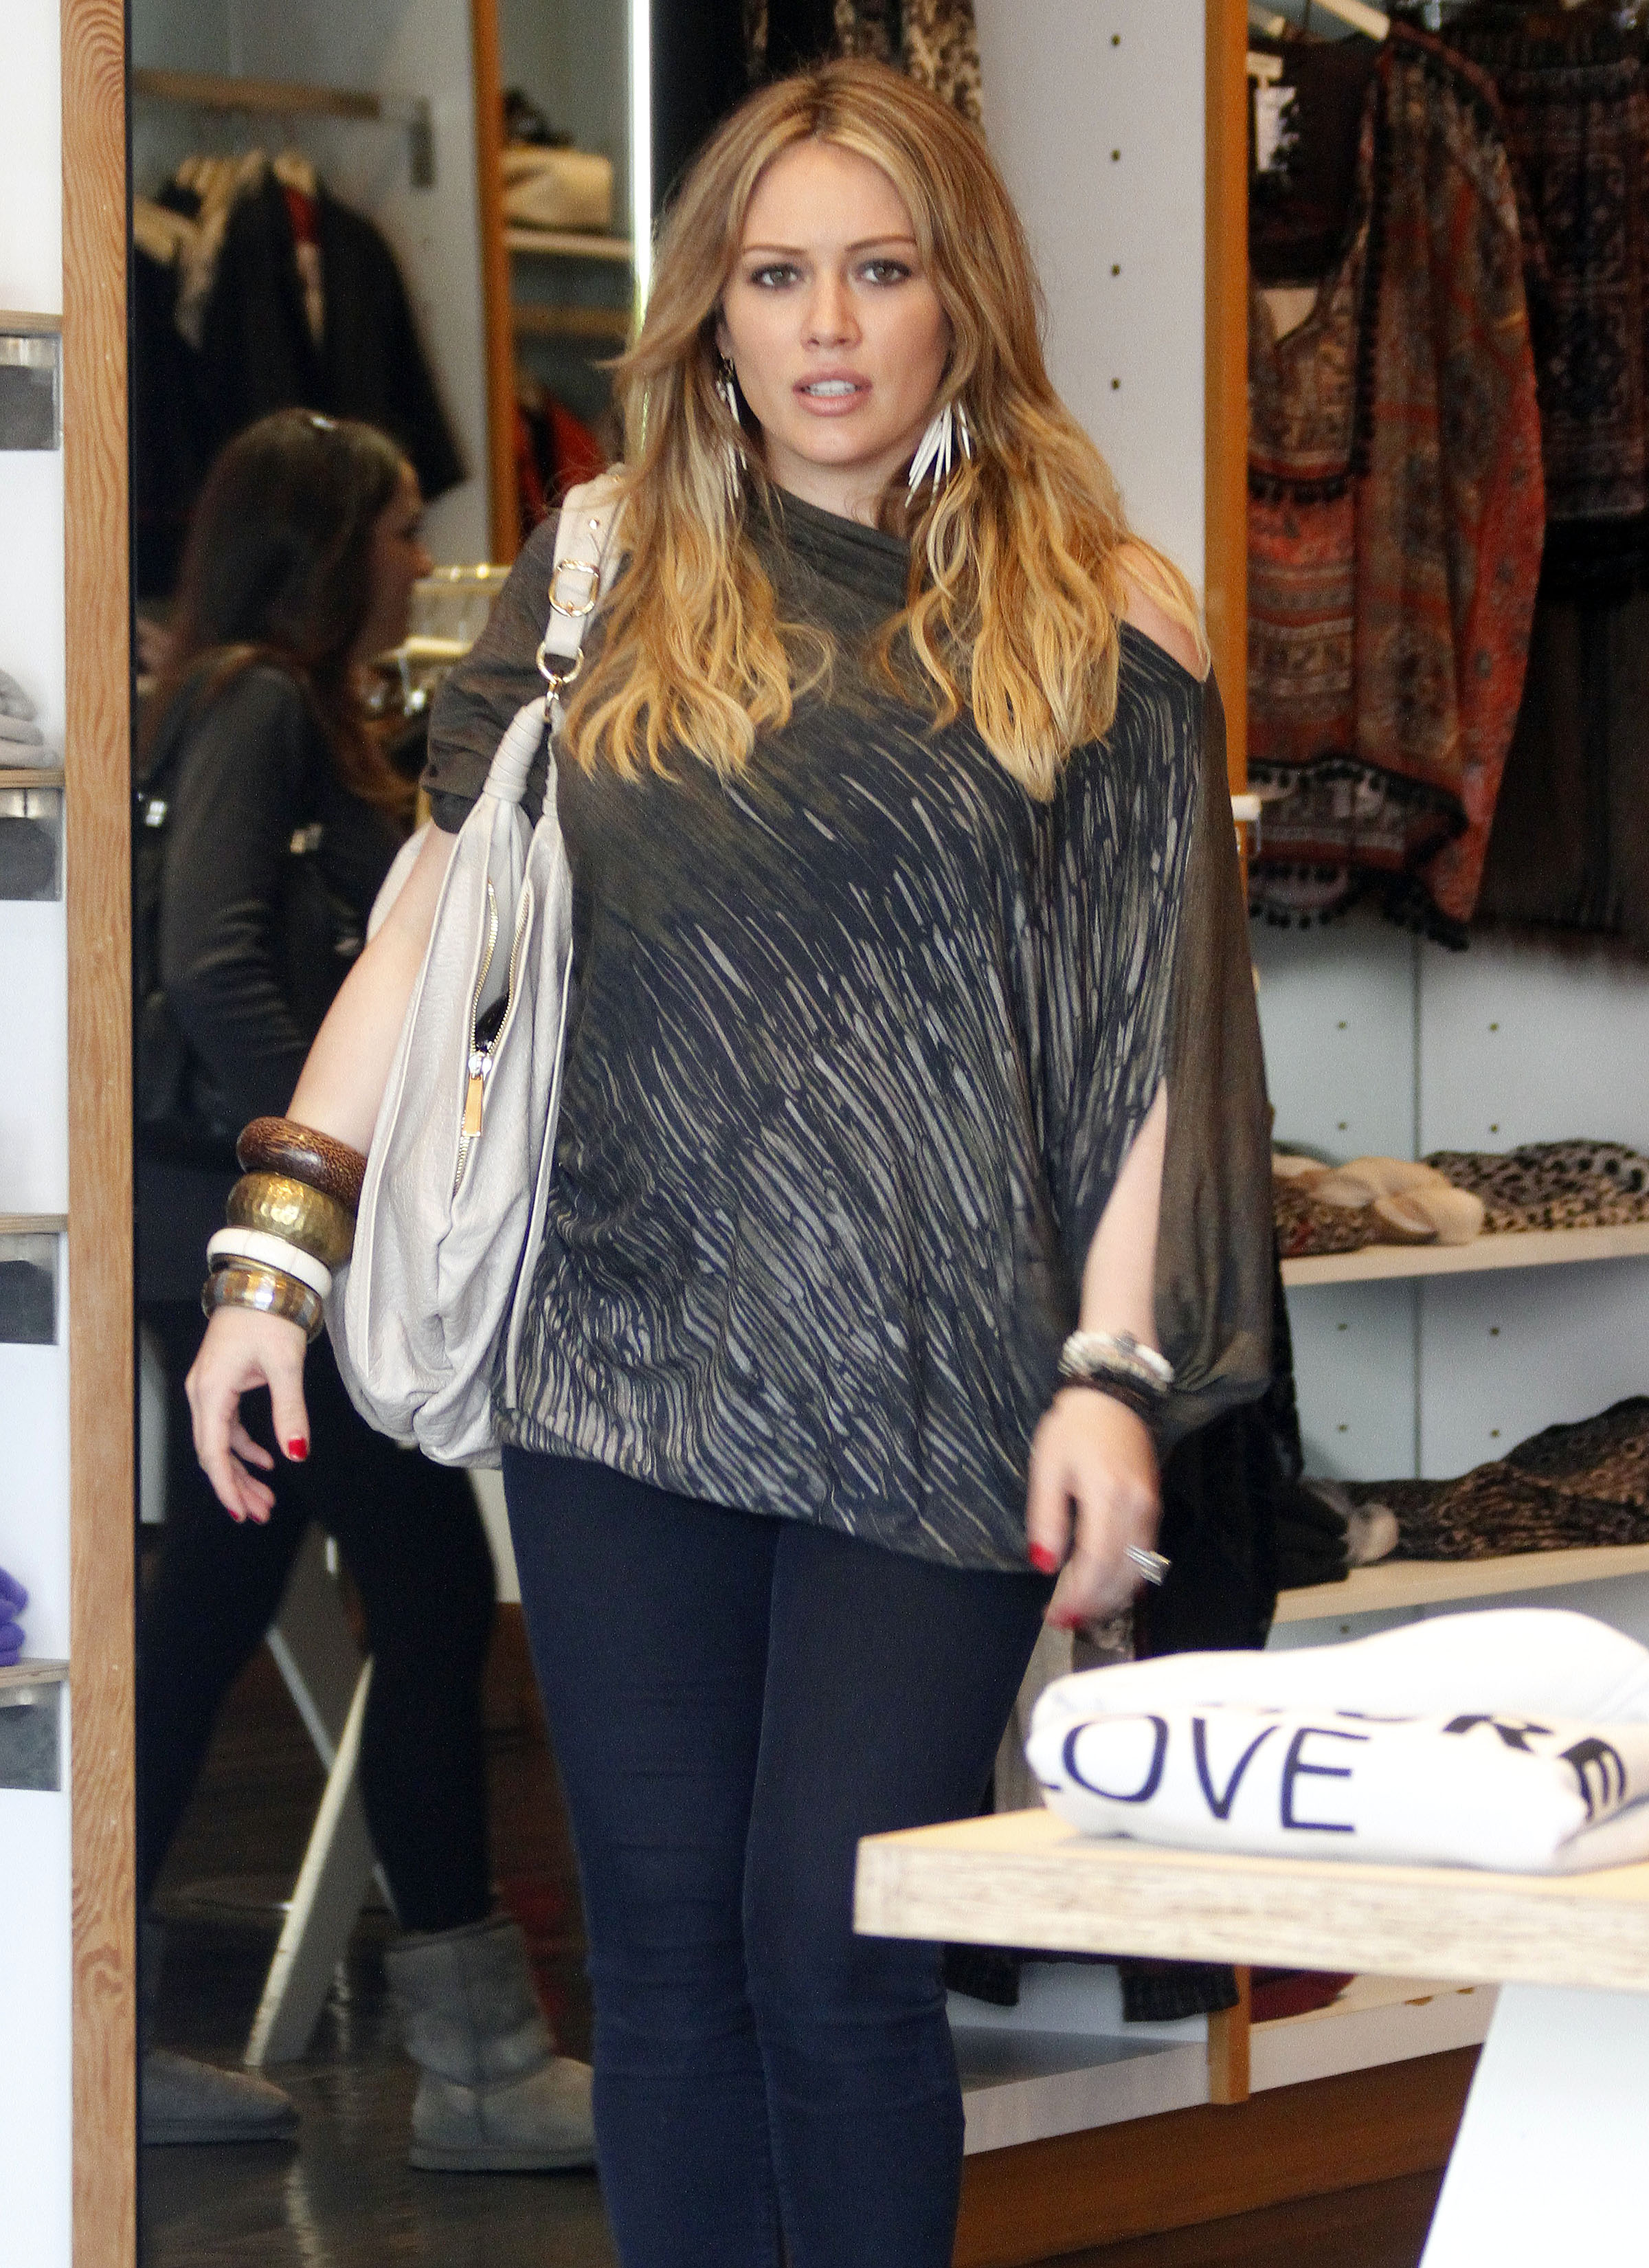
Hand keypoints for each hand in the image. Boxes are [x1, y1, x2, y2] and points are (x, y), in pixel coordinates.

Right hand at [186, 1306, 311, 1524]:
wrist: (263, 1280)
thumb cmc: (270, 1315)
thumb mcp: (285, 1366)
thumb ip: (290, 1412)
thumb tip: (296, 1453)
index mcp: (211, 1391)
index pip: (214, 1453)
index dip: (228, 1487)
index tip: (243, 1512)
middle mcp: (202, 1392)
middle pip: (213, 1453)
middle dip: (236, 1486)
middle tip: (259, 1513)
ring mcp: (209, 1387)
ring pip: (220, 1441)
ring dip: (241, 1470)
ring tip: (264, 1497)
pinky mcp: (221, 1382)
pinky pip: (227, 1424)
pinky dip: (244, 1446)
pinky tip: (266, 1460)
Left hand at [1025, 1387, 1160, 1628]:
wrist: (1113, 1394)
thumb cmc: (1073, 1427)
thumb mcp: (1047, 1468)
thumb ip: (1047, 1518)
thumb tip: (1044, 1564)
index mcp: (1107, 1496)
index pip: (1096, 1562)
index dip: (1077, 1595)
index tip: (1056, 1614)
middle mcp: (1136, 1507)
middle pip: (1121, 1574)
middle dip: (1093, 1604)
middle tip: (1065, 1620)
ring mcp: (1150, 1508)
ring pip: (1139, 1570)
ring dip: (1112, 1597)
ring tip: (1083, 1610)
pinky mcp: (1154, 1506)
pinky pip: (1146, 1555)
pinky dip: (1127, 1578)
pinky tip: (1107, 1586)